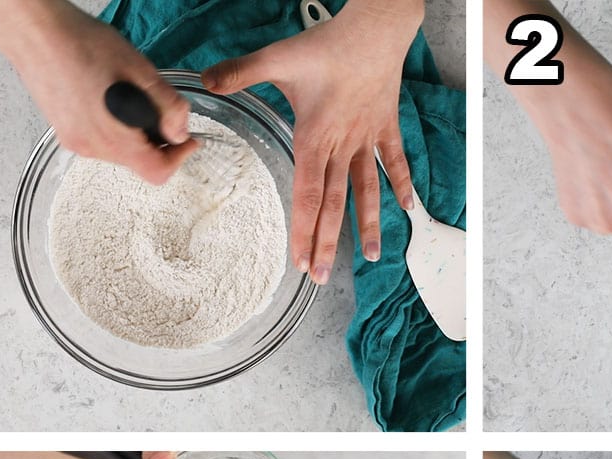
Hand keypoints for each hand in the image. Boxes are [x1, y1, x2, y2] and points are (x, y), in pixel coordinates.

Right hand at [0, 2, 196, 183]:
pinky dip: (114, 126)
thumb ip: (169, 107)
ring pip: (120, 151)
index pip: (157, 172)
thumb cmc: (83, 45)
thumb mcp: (141, 72)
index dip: (179, 158)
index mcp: (113, 138)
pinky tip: (108, 96)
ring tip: (129, 95)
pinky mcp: (65, 132)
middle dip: (156, 140)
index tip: (187, 140)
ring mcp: (75, 141)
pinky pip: (100, 140)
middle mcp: (92, 148)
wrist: (37, 32)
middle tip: (158, 108)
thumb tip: (180, 132)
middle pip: (139, 162)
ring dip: (134, 132)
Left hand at [202, 1, 422, 283]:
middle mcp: (343, 146)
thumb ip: (240, 73)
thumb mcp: (277, 58)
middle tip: (320, 276)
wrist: (375, 30)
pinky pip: (394, 162)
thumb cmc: (326, 45)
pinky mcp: (385, 128)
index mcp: (315, 136)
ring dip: (368, 226)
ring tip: (369, 258)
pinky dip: (401, 184)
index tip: (299, 259)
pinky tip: (406, 209)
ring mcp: (367, 140)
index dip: (303, 229)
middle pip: (334, 203)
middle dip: (327, 242)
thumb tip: (205, 82)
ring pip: (367, 191)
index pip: (307, 193)